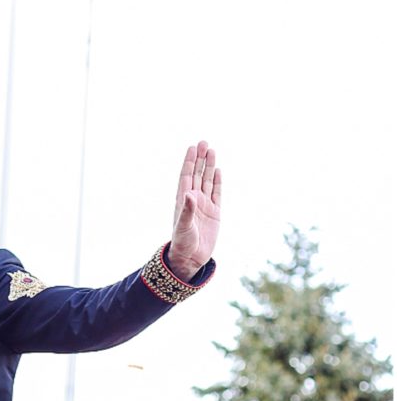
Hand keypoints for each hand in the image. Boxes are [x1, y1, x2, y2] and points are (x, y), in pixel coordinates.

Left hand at [168, 141, 221, 280]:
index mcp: (183, 200)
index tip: (192, 147)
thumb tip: (189, 193)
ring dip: (209, 166)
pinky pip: (217, 193)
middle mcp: (193, 200)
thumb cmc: (183, 243)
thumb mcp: (184, 227)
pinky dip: (217, 182)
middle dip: (200, 159)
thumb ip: (186, 210)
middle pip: (197, 174)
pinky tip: (217, 170)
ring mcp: (204, 205)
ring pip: (207, 181)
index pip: (186, 176)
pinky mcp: (214, 213)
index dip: (189, 162)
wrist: (191, 259)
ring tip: (211, 150)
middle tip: (203, 142)